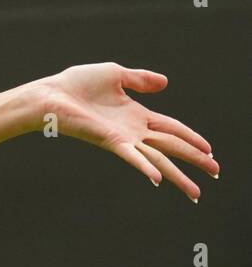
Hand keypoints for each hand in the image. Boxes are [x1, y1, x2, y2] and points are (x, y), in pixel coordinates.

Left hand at [38, 62, 217, 201]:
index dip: (191, 137)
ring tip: (196, 192)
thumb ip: (140, 79)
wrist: (50, 94)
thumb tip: (166, 82)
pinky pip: (132, 156)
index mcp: (136, 115)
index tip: (210, 150)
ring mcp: (123, 138)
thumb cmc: (76, 84)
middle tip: (215, 172)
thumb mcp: (115, 74)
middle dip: (194, 158)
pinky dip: (145, 167)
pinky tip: (158, 179)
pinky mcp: (109, 141)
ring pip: (158, 158)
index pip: (171, 128)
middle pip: (171, 146)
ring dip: (178, 175)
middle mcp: (133, 130)